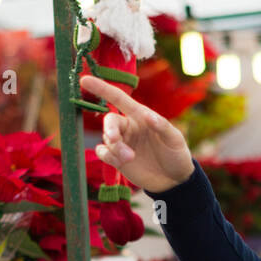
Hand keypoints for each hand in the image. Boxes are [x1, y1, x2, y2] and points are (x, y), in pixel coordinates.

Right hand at [81, 75, 194, 193]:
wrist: (174, 180)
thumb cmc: (176, 154)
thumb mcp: (175, 139)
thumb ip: (162, 126)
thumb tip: (148, 115)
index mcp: (140, 115)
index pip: (118, 98)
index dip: (101, 88)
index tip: (84, 80)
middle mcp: (128, 127)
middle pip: (109, 121)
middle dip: (109, 129)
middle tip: (114, 139)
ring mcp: (122, 143)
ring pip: (107, 139)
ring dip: (115, 148)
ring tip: (131, 158)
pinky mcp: (117, 159)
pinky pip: (103, 153)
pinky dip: (107, 156)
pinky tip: (120, 162)